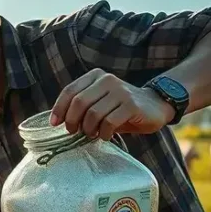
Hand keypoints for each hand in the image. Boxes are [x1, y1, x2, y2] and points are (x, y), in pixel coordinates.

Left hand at [49, 69, 176, 139]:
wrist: (155, 106)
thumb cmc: (120, 108)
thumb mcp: (99, 103)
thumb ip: (81, 106)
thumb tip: (57, 120)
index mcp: (95, 76)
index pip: (69, 91)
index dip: (59, 109)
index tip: (55, 123)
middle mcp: (107, 80)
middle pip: (79, 103)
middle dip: (72, 121)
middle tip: (74, 132)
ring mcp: (120, 91)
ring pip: (93, 114)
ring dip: (89, 129)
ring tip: (92, 134)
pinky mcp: (131, 104)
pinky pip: (109, 122)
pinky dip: (104, 133)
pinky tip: (106, 135)